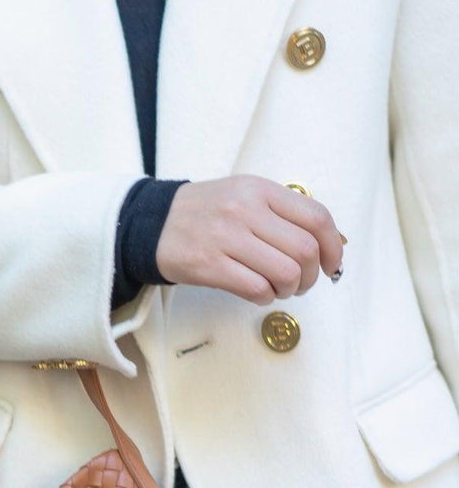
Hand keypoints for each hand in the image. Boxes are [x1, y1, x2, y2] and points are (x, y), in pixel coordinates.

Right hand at [155, 175, 345, 303]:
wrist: (154, 224)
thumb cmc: (207, 213)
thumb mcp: (246, 196)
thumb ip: (284, 214)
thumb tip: (332, 243)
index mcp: (260, 190)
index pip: (316, 217)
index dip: (333, 247)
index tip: (332, 265)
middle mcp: (246, 210)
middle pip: (304, 250)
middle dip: (311, 276)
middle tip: (301, 283)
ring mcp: (226, 237)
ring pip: (284, 273)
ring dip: (289, 289)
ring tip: (279, 289)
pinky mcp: (209, 265)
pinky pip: (256, 288)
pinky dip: (266, 297)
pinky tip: (259, 294)